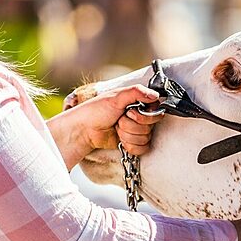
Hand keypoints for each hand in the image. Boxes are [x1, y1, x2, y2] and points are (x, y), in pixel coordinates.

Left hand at [49, 84, 163, 167]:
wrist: (84, 130)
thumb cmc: (96, 110)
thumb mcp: (116, 97)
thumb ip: (136, 92)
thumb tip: (155, 95)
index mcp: (138, 103)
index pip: (156, 110)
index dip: (144, 115)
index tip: (129, 112)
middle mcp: (139, 117)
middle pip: (150, 126)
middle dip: (131, 125)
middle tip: (118, 120)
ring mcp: (136, 131)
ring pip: (145, 138)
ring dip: (127, 135)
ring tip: (116, 128)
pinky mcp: (133, 143)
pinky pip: (143, 148)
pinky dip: (130, 145)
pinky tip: (120, 139)